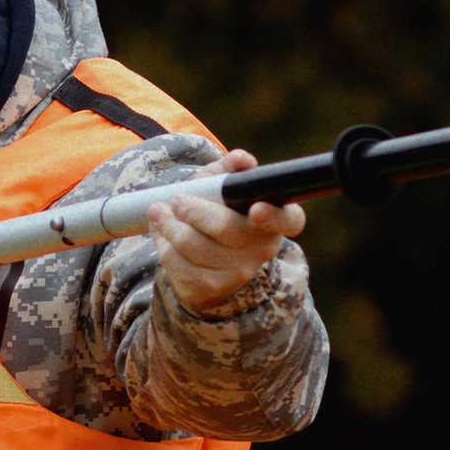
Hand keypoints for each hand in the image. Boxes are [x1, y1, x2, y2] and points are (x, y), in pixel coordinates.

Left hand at [151, 153, 304, 313]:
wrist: (201, 253)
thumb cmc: (217, 209)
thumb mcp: (223, 185)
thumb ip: (232, 169)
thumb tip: (242, 160)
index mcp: (275, 218)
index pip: (289, 219)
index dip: (274, 216)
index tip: (256, 210)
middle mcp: (262, 249)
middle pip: (224, 228)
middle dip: (193, 210)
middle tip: (177, 200)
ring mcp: (236, 273)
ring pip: (191, 245)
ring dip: (168, 225)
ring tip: (160, 212)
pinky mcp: (208, 289)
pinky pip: (175, 263)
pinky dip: (162, 244)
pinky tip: (163, 234)